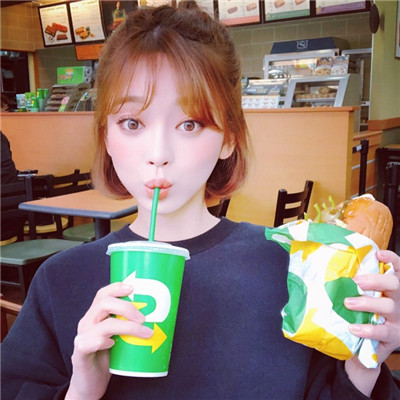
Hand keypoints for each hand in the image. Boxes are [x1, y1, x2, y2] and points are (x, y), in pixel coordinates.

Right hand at [65, 282, 152, 399]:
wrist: (89, 384)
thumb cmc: (108, 358)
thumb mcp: (120, 337)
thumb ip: (129, 325)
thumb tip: (158, 317)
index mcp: (96, 315)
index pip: (103, 294)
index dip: (117, 287)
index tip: (133, 288)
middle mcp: (87, 322)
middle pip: (103, 303)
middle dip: (127, 308)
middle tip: (143, 318)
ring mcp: (82, 336)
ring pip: (104, 324)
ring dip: (128, 327)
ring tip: (144, 332)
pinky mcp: (80, 353)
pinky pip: (90, 342)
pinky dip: (104, 341)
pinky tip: (113, 345)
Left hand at [344, 250, 399, 395]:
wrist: (377, 343)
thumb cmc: (368, 313)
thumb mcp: (368, 297)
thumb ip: (357, 283)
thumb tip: (331, 266)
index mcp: (392, 288)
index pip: (397, 269)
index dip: (391, 259)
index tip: (378, 254)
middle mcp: (398, 300)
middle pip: (394, 284)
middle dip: (375, 280)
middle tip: (356, 282)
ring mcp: (398, 319)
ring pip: (388, 306)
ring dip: (367, 303)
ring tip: (348, 303)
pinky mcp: (393, 337)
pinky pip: (382, 332)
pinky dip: (368, 330)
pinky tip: (353, 328)